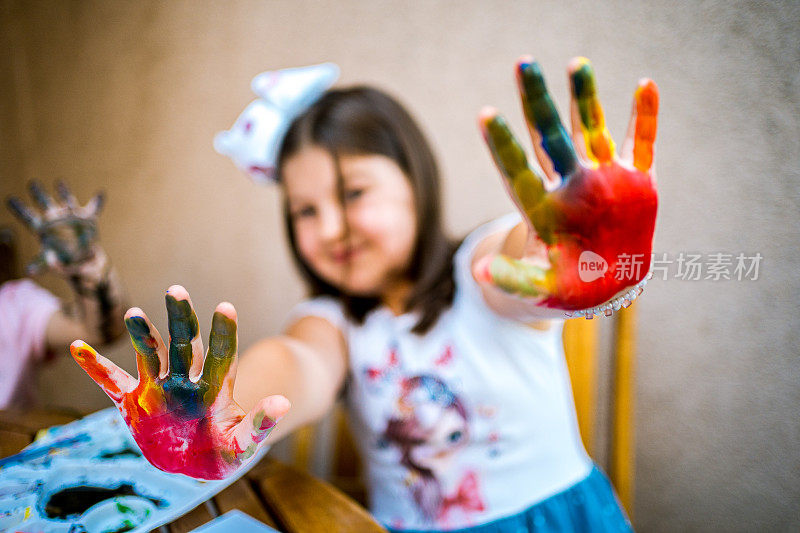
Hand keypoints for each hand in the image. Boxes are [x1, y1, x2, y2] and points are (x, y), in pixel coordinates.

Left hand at [6, 181, 103, 276]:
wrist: (85, 263)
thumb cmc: (67, 263)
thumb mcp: (54, 265)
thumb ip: (43, 265)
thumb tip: (29, 271)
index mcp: (44, 230)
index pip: (29, 218)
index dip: (20, 209)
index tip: (10, 200)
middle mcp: (57, 220)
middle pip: (46, 204)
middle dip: (39, 194)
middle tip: (32, 183)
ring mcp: (73, 218)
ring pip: (67, 201)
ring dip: (64, 192)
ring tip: (60, 183)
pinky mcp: (88, 220)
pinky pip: (94, 209)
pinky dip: (97, 203)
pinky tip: (100, 194)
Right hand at [70, 285, 289, 479]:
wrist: (194, 464)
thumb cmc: (224, 452)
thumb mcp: (243, 444)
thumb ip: (260, 425)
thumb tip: (285, 403)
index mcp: (214, 389)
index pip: (220, 355)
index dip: (223, 333)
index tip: (225, 307)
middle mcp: (186, 381)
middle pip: (183, 343)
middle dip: (180, 318)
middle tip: (177, 291)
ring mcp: (158, 389)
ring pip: (150, 354)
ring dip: (142, 335)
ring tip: (134, 313)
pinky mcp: (133, 404)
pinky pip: (111, 383)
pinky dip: (94, 367)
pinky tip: (77, 347)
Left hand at [477, 57, 658, 317]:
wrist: (608, 284)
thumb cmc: (566, 286)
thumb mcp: (538, 287)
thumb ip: (514, 281)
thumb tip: (479, 274)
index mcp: (542, 209)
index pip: (517, 170)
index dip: (503, 145)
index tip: (485, 115)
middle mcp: (569, 185)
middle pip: (549, 136)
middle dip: (537, 102)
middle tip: (523, 63)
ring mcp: (603, 178)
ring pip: (591, 130)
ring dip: (585, 98)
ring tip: (575, 63)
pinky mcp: (637, 181)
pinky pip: (642, 144)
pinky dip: (645, 117)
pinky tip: (645, 85)